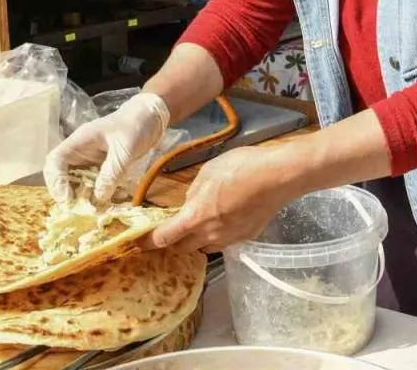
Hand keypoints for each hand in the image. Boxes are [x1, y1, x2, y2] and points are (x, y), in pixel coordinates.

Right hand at [43, 91, 170, 204]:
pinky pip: (92, 183)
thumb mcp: (125, 150)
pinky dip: (96, 194)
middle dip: (65, 192)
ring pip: (75, 181)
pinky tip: (106, 203)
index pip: (55, 160)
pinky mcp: (101, 166)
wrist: (151, 117)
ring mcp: (90, 159)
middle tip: (77, 209)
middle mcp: (80, 151)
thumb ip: (112, 172)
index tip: (67, 198)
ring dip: (80, 196)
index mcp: (80, 140)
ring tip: (92, 210)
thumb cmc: (136, 126)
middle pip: (60, 173)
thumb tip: (98, 197)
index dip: (56, 180)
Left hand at [149, 145, 301, 253]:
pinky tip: (224, 220)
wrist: (277, 177)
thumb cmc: (240, 168)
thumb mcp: (208, 171)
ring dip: (196, 241)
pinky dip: (217, 236)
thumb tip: (189, 203)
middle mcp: (210, 234)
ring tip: (199, 226)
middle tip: (172, 230)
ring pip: (204, 248)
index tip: (139, 244)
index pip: (164, 237)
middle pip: (183, 248)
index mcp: (195, 217)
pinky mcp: (246, 238)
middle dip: (174, 242)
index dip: (148, 242)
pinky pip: (224, 242)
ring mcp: (230, 238)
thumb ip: (194, 191)